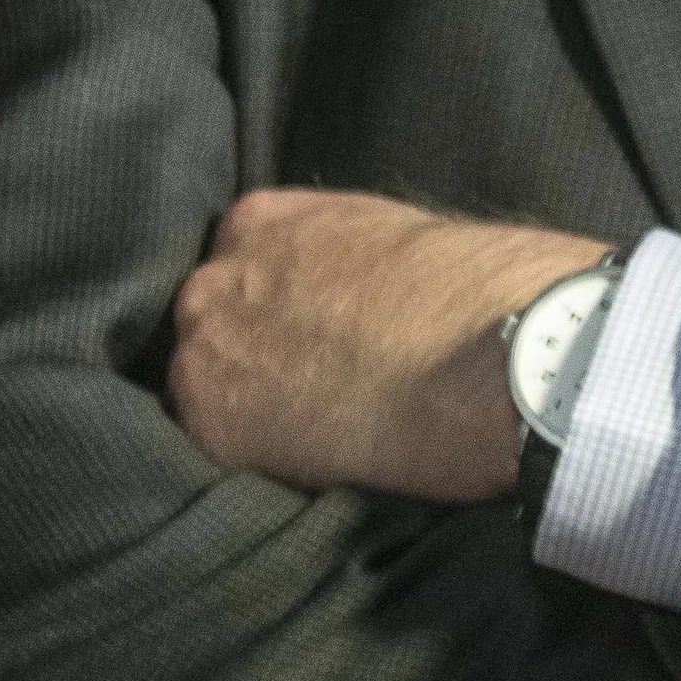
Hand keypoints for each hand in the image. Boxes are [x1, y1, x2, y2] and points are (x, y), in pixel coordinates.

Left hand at [168, 190, 609, 498]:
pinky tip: (307, 458)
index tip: (301, 337)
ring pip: (203, 388)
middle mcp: (213, 281)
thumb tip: (329, 284)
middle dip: (246, 355)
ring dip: (242, 409)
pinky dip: (253, 459)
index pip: (236, 267)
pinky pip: (216, 450)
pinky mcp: (213, 427)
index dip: (268, 309)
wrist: (476, 351)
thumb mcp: (381, 230)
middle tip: (302, 387)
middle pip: (209, 325)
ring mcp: (204, 353)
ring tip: (309, 428)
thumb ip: (327, 250)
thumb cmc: (457, 287)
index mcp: (256, 221)